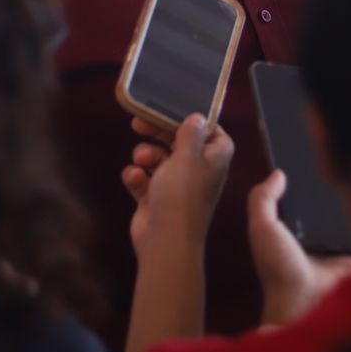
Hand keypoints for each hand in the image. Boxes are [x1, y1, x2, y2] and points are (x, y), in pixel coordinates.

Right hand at [122, 115, 233, 258]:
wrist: (165, 240)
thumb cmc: (182, 197)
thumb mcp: (187, 156)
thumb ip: (190, 133)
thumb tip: (197, 117)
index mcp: (214, 157)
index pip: (209, 129)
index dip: (191, 119)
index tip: (171, 110)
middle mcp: (198, 169)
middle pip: (177, 140)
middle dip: (157, 132)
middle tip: (139, 123)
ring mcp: (176, 185)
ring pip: (157, 157)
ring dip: (145, 155)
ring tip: (142, 160)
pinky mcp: (156, 198)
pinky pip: (143, 177)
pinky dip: (137, 177)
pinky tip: (136, 179)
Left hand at [247, 170, 350, 325]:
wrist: (305, 302)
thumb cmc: (279, 269)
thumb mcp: (261, 229)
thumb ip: (262, 199)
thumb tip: (278, 173)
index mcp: (298, 229)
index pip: (308, 196)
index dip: (313, 177)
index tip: (323, 155)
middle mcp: (322, 236)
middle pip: (334, 202)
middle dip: (341, 186)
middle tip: (348, 161)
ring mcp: (344, 245)